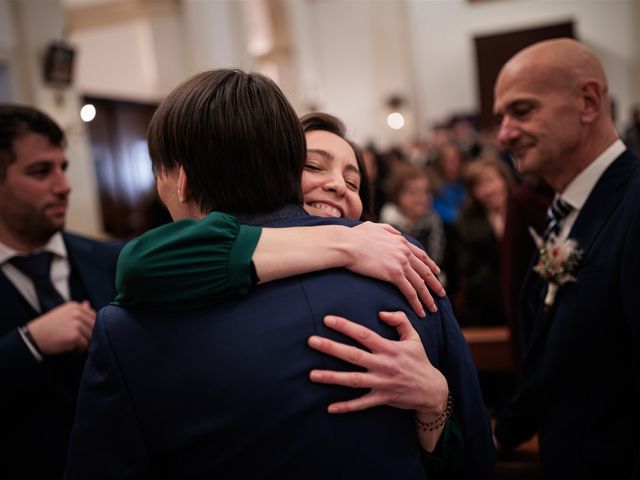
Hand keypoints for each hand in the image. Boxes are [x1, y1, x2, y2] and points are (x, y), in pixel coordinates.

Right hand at [27, 300, 96, 353]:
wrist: (32, 338)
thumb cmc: (47, 327)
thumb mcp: (62, 314)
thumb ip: (77, 310)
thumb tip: (87, 303)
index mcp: (75, 306)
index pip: (94, 316)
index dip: (90, 326)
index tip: (81, 332)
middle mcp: (77, 313)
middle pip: (95, 326)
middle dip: (89, 335)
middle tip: (77, 340)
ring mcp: (76, 324)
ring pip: (91, 336)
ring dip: (84, 342)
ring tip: (73, 344)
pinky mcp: (75, 336)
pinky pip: (85, 345)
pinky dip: (80, 349)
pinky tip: (71, 348)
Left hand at [308, 311, 447, 416]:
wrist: (432, 390)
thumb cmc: (419, 360)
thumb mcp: (414, 337)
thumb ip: (400, 320)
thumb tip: (381, 312)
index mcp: (389, 348)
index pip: (364, 334)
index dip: (345, 326)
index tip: (327, 319)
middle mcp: (383, 365)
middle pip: (353, 355)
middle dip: (331, 348)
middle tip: (311, 341)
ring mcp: (382, 383)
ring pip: (353, 380)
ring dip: (332, 377)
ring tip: (312, 375)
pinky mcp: (383, 398)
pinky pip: (362, 404)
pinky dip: (346, 407)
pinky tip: (330, 407)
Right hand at [345, 222, 444, 316]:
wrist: (346, 244)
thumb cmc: (354, 236)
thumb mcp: (375, 227)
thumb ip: (388, 229)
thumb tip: (396, 233)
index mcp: (400, 241)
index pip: (421, 255)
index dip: (430, 265)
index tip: (437, 273)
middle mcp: (404, 252)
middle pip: (425, 271)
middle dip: (434, 284)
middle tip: (441, 294)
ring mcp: (401, 263)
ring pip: (420, 284)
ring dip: (428, 298)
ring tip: (433, 308)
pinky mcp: (394, 274)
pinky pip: (410, 292)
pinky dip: (417, 303)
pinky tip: (421, 312)